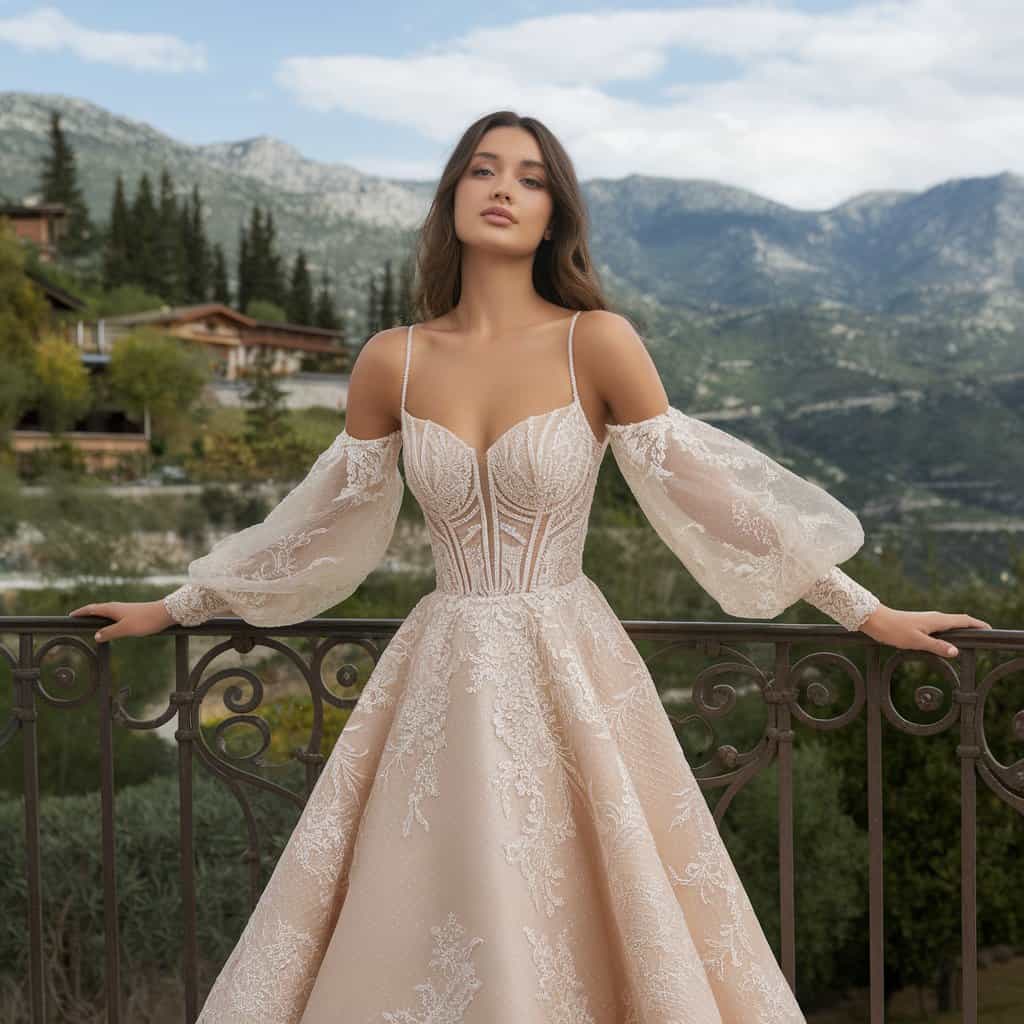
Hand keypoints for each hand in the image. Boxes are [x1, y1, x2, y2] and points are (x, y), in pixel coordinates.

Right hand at [68, 600, 176, 642]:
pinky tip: (111, 625)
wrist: (165, 613)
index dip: (81, 612)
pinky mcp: (132, 613)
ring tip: (91, 622)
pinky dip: (108, 619)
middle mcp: (117, 607)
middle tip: (77, 618)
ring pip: (107, 612)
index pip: (92, 609)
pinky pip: (115, 616)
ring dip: (97, 616)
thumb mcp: (125, 629)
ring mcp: (125, 609)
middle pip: (98, 609)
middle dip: (87, 613)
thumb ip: (109, 632)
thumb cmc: (145, 620)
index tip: (70, 615)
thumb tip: (96, 636)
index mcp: (112, 609)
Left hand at [859, 604, 991, 657]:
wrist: (875, 620)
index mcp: (938, 620)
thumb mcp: (916, 641)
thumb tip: (956, 652)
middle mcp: (935, 617)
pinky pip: (940, 628)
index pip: (964, 620)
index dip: (978, 624)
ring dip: (961, 630)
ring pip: (949, 624)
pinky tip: (946, 641)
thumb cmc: (894, 629)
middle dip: (973, 627)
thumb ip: (936, 646)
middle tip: (984, 637)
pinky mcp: (920, 624)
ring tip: (970, 641)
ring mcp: (927, 620)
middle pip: (959, 621)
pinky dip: (949, 633)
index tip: (990, 630)